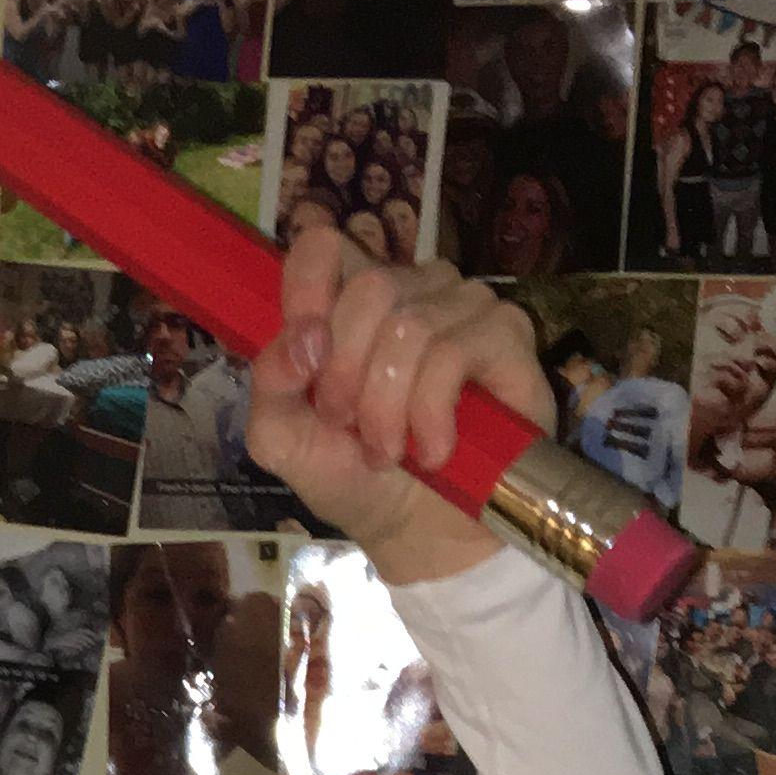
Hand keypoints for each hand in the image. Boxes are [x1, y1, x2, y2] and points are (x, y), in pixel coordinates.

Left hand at [243, 232, 549, 589]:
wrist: (415, 527)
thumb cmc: (352, 475)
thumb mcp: (284, 438)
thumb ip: (270, 383)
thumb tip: (300, 343)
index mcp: (347, 301)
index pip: (323, 247)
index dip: (307, 291)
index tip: (306, 360)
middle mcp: (408, 289)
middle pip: (368, 289)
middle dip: (346, 376)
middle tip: (349, 426)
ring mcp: (461, 305)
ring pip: (410, 326)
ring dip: (387, 407)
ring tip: (390, 450)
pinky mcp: (505, 335)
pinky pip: (454, 352)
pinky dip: (430, 413)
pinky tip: (431, 449)